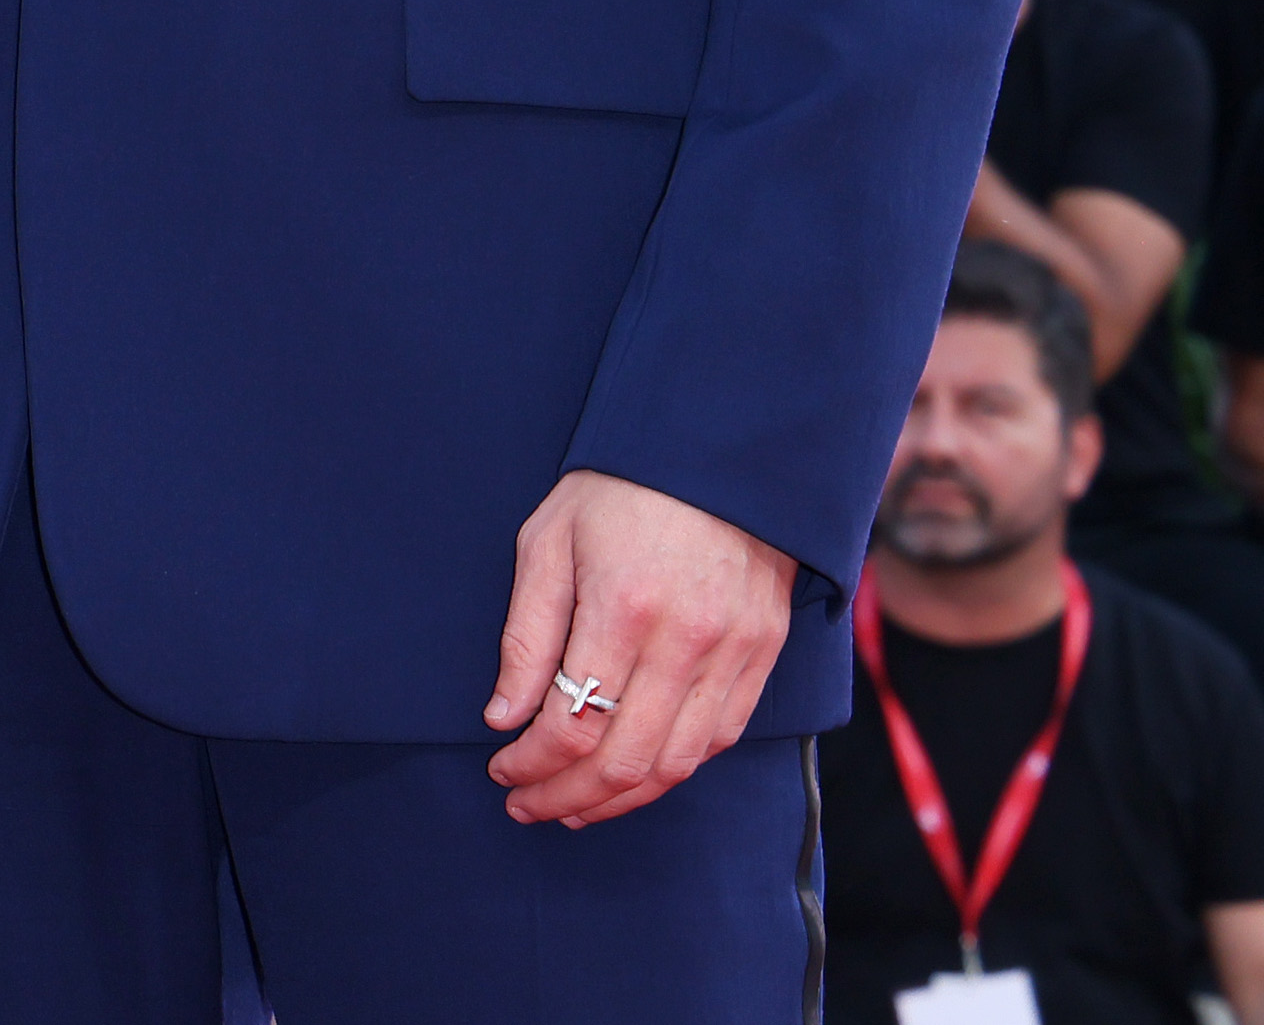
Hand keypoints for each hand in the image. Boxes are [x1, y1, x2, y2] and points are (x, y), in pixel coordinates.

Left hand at [481, 470, 794, 825]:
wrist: (715, 455)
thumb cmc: (617, 491)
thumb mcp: (547, 543)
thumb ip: (526, 635)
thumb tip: (504, 715)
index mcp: (622, 608)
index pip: (572, 723)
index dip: (530, 762)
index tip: (500, 769)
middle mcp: (685, 641)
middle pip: (625, 759)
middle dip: (567, 797)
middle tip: (527, 805)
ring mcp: (734, 653)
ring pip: (677, 764)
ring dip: (620, 799)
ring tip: (574, 807)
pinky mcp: (763, 657)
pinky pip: (719, 740)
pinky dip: (673, 771)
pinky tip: (633, 777)